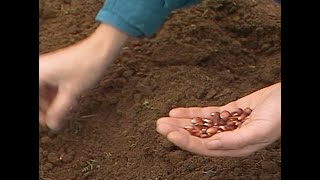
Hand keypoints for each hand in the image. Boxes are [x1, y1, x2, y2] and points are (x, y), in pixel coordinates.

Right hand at [39, 23, 127, 130]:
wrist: (99, 50)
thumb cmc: (85, 66)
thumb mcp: (71, 93)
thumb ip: (59, 111)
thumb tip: (52, 125)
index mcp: (38, 73)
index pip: (34, 99)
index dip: (39, 111)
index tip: (44, 122)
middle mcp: (40, 69)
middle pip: (37, 94)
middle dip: (44, 108)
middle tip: (53, 120)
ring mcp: (48, 67)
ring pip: (43, 90)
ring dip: (50, 102)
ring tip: (62, 112)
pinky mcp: (56, 68)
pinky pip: (50, 84)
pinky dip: (56, 94)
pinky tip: (65, 102)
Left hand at [157, 83, 280, 156]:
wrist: (287, 99)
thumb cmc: (279, 116)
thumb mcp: (259, 130)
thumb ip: (236, 140)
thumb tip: (211, 144)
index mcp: (235, 148)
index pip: (204, 147)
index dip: (185, 142)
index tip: (169, 134)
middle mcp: (229, 139)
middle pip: (197, 137)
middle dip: (178, 132)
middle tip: (159, 125)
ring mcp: (227, 125)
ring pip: (199, 126)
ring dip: (181, 122)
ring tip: (163, 119)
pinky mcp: (229, 112)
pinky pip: (206, 114)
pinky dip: (192, 113)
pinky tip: (178, 112)